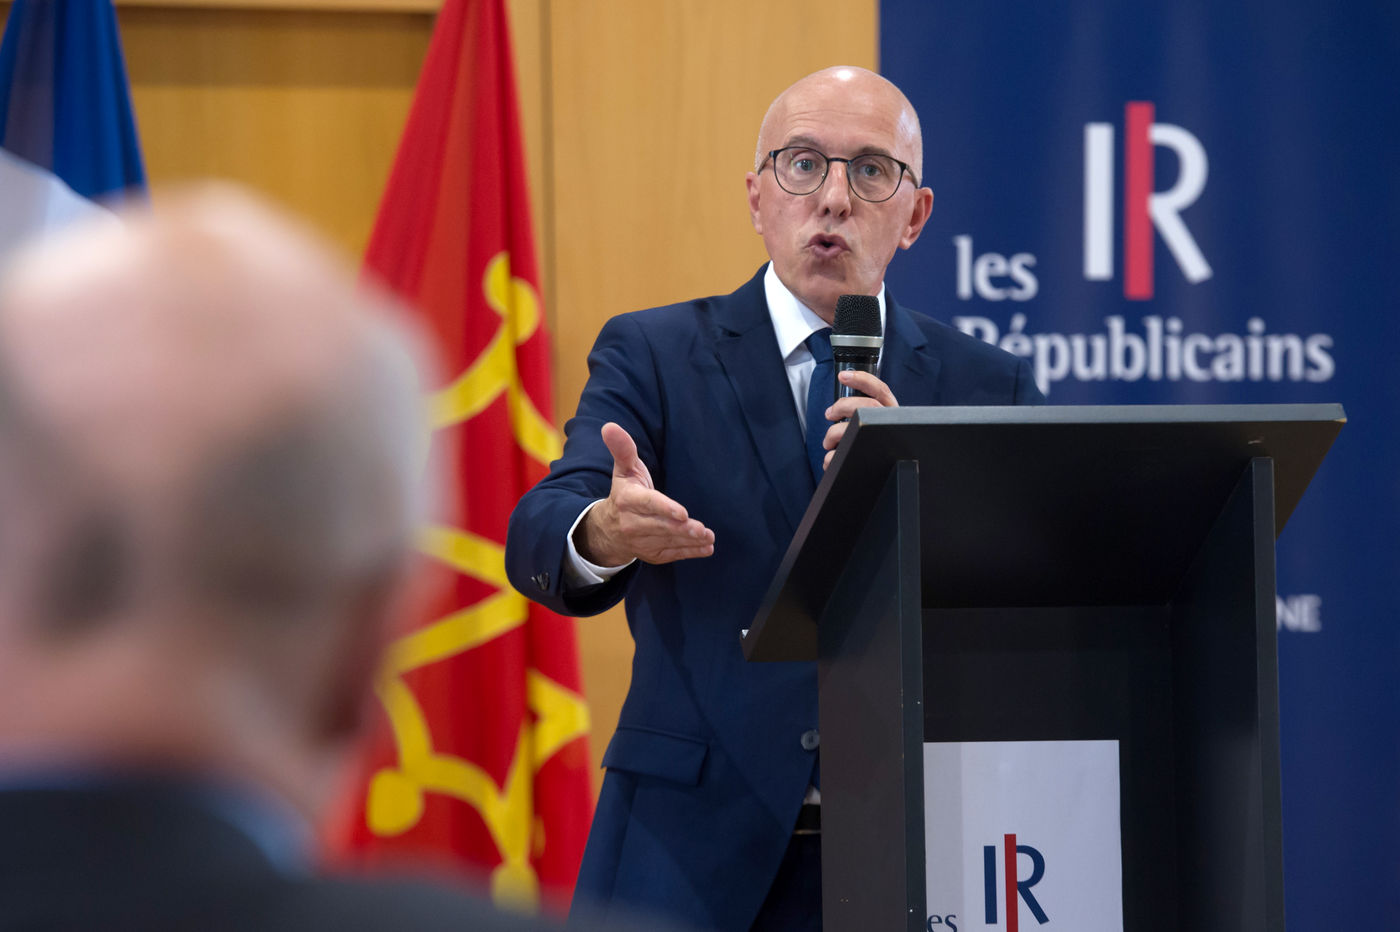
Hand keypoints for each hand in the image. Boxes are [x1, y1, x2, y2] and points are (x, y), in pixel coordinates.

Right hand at [575, 422, 715, 565]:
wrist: (608, 530)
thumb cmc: (624, 492)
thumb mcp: (623, 470)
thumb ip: (622, 449)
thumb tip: (610, 426)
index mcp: (627, 500)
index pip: (647, 504)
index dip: (665, 508)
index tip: (682, 512)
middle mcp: (632, 523)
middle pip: (660, 526)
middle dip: (681, 529)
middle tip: (702, 529)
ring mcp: (642, 542)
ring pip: (667, 541)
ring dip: (689, 541)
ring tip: (708, 537)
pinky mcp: (652, 554)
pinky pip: (671, 554)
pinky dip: (690, 552)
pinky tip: (707, 548)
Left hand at [819, 370, 898, 469]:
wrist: (880, 482)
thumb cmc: (872, 448)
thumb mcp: (874, 426)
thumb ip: (864, 412)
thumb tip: (839, 406)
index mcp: (891, 414)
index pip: (881, 391)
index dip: (862, 380)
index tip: (843, 376)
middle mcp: (890, 426)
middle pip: (867, 406)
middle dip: (842, 406)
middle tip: (830, 414)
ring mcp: (881, 443)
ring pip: (852, 430)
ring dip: (832, 435)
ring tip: (829, 443)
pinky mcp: (870, 461)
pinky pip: (844, 454)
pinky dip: (831, 458)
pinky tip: (831, 460)